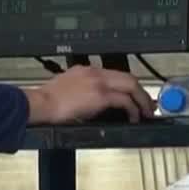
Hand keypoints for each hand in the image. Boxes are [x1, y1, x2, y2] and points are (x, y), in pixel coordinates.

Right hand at [24, 66, 155, 123]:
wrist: (41, 104)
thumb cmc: (47, 100)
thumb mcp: (66, 87)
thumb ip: (81, 89)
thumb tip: (91, 102)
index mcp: (87, 70)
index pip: (115, 74)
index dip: (129, 85)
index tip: (135, 95)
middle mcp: (95, 73)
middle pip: (128, 77)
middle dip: (141, 92)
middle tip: (148, 104)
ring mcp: (99, 83)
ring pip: (131, 85)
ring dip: (142, 100)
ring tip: (146, 112)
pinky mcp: (100, 96)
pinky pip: (124, 100)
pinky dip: (133, 109)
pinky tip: (133, 118)